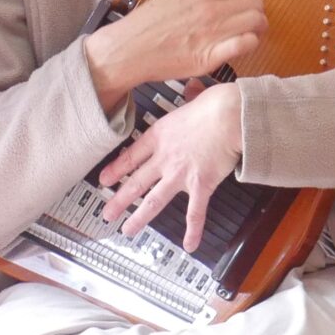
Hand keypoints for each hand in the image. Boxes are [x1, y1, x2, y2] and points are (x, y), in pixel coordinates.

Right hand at [83, 0, 267, 111]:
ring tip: (245, 38)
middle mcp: (211, 9)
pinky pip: (245, 44)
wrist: (130, 49)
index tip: (237, 14)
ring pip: (256, 23)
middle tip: (247, 26)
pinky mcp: (211, 56)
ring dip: (256, 30)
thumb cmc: (149, 22)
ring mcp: (213, 32)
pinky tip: (240, 48)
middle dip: (256, 15)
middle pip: (256, 6)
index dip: (244, 4)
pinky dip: (249, 44)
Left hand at [98, 81, 243, 251]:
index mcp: (160, 135)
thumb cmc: (217, 104)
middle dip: (118, 200)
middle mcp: (164, 157)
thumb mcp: (196, 96)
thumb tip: (194, 89)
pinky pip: (195, 213)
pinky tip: (189, 245)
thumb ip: (192, 96)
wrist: (230, 116)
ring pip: (153, 201)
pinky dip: (193, 231)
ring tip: (128, 230)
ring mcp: (179, 174)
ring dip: (138, 217)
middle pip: (136, 182)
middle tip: (106, 212)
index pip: (131, 156)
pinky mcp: (200, 185)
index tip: (104, 179)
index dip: (116, 169)